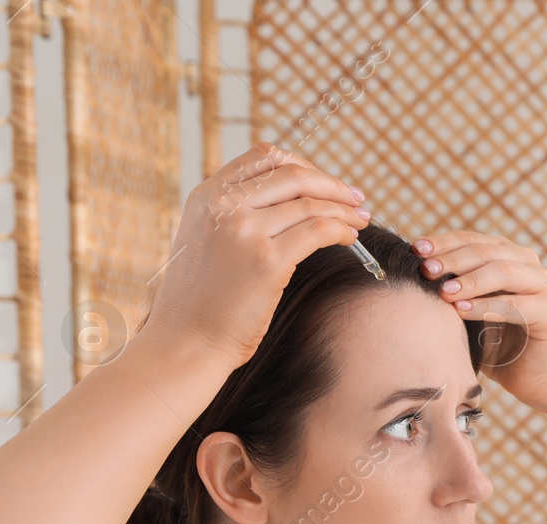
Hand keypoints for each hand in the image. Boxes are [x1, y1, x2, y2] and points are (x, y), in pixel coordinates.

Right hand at [142, 142, 372, 368]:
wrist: (186, 342)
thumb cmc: (201, 301)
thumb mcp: (206, 240)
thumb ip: (234, 215)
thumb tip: (288, 202)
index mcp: (206, 196)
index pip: (264, 157)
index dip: (304, 166)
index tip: (326, 182)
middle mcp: (223, 206)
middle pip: (293, 175)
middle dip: (332, 185)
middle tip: (356, 199)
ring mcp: (245, 232)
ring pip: (310, 203)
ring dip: (344, 210)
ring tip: (361, 220)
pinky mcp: (268, 262)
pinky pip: (318, 231)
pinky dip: (341, 230)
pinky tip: (350, 239)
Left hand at [410, 231, 546, 400]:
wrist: (528, 374)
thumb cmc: (493, 339)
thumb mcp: (468, 307)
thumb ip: (453, 286)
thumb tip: (416, 268)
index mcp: (507, 254)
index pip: (472, 240)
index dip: (444, 242)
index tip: (416, 249)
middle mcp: (528, 265)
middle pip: (487, 252)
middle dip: (454, 260)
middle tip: (427, 270)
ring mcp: (543, 287)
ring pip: (504, 272)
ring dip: (471, 281)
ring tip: (444, 291)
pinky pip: (516, 306)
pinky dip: (487, 307)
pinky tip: (462, 311)